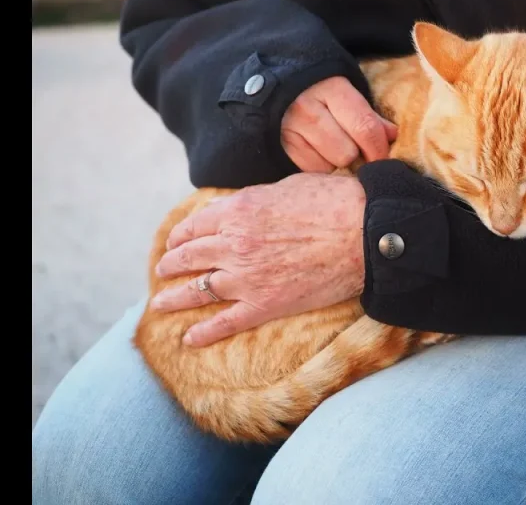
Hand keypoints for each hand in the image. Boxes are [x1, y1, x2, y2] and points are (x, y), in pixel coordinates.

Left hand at [149, 172, 367, 346]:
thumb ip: (258, 199)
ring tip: (161, 303)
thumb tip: (249, 207)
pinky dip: (204, 333)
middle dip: (171, 264)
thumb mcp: (287, 186)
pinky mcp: (265, 305)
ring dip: (175, 298)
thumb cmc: (334, 202)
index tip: (175, 241)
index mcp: (237, 211)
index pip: (196, 225)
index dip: (181, 235)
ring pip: (198, 290)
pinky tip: (188, 340)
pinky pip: (225, 322)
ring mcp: (246, 278)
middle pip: (190, 256)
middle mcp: (234, 244)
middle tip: (163, 270)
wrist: (364, 232)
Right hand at [281, 76, 397, 171]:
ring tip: (330, 147)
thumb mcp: (344, 92)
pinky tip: (315, 152)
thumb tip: (392, 136)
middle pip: (347, 153)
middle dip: (355, 155)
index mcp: (331, 88)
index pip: (365, 128)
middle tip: (352, 147)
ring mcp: (290, 128)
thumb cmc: (318, 90)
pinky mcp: (280, 146)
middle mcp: (308, 108)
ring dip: (336, 162)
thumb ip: (367, 115)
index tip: (382, 157)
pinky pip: (310, 171)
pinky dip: (318, 167)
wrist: (271, 84)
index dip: (379, 149)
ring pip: (329, 166)